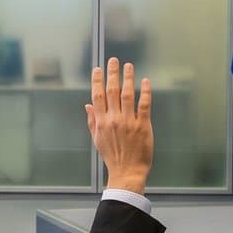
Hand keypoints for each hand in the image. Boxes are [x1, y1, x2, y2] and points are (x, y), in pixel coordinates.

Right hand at [86, 58, 153, 192]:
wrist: (127, 171)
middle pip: (111, 92)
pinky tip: (145, 81)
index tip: (98, 69)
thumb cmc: (112, 157)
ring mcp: (128, 122)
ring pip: (127, 95)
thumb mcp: (97, 139)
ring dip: (128, 79)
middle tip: (114, 60)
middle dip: (112, 74)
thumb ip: (92, 121)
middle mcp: (113, 120)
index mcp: (101, 122)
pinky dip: (145, 92)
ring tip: (129, 66)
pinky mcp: (143, 126)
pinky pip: (144, 105)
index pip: (97, 97)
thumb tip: (87, 106)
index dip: (97, 81)